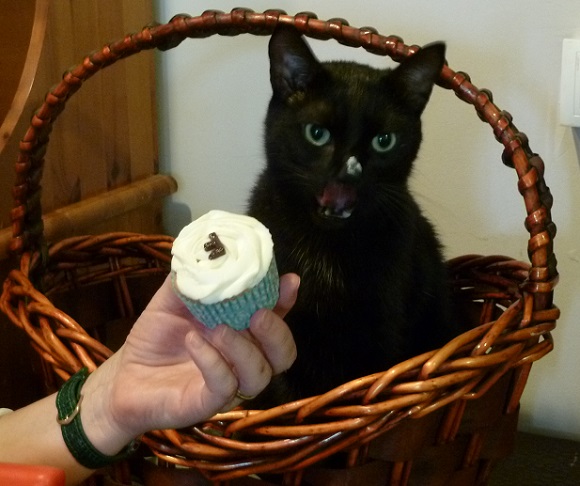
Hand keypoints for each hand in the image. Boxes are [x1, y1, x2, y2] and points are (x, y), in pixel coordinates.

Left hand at [80, 273, 298, 454]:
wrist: (124, 377)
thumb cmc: (155, 336)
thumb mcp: (173, 299)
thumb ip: (194, 278)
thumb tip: (208, 248)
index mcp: (242, 330)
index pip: (277, 317)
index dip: (286, 300)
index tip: (289, 281)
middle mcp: (243, 359)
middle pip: (283, 354)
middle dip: (277, 332)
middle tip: (257, 314)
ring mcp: (230, 384)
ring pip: (260, 374)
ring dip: (244, 349)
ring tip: (218, 329)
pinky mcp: (208, 404)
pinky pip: (225, 387)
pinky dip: (213, 362)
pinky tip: (194, 342)